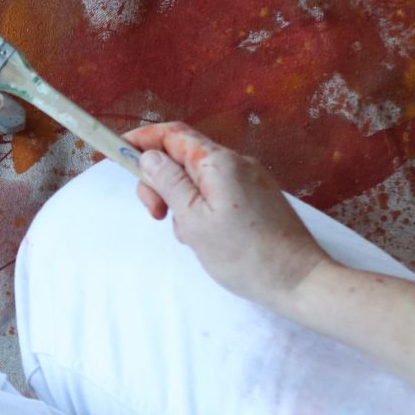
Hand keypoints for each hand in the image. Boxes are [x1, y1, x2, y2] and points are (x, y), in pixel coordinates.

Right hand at [125, 122, 330, 311]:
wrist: (298, 280)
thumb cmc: (244, 254)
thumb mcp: (193, 219)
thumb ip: (168, 183)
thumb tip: (149, 156)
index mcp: (218, 163)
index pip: (172, 134)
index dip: (140, 139)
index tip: (115, 153)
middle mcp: (236, 163)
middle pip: (182, 155)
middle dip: (158, 180)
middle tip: (155, 215)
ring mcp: (248, 180)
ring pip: (196, 178)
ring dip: (178, 200)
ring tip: (187, 234)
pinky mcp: (255, 198)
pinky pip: (214, 192)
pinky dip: (198, 208)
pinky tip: (203, 236)